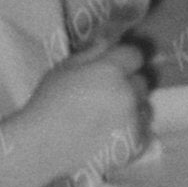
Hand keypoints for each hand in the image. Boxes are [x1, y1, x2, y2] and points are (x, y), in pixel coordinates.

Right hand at [24, 46, 152, 184]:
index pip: (135, 55)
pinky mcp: (135, 146)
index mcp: (111, 70)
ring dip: (133, 108)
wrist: (42, 146)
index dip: (124, 61)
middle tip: (107, 95)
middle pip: (142, 82)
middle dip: (128, 84)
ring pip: (145, 107)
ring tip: (110, 117)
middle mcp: (127, 94)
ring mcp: (134, 122)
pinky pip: (145, 132)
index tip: (114, 68)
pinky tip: (114, 133)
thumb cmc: (49, 102)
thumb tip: (113, 40)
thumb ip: (94, 52)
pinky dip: (134, 131)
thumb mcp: (66, 66)